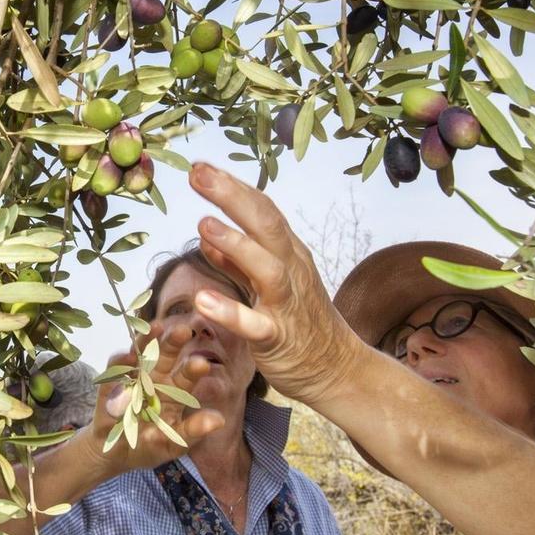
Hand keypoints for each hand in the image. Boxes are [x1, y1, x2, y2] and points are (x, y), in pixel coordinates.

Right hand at [80, 321, 223, 477]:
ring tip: (155, 328)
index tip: (202, 363)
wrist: (115, 453)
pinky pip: (116, 365)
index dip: (193, 368)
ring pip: (141, 352)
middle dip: (173, 342)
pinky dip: (121, 360)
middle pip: (166, 354)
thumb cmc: (150, 447)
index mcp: (176, 390)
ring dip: (147, 340)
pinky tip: (127, 356)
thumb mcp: (172, 443)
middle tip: (184, 330)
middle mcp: (157, 377)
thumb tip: (219, 420)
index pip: (187, 374)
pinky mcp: (112, 380)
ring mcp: (134, 375)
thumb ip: (193, 430)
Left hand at [186, 162, 368, 406]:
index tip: (199, 166)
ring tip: (203, 224)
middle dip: (232, 197)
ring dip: (236, 245)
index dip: (232, 186)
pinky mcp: (278, 338)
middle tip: (198, 174)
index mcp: (286, 253)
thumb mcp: (267, 283)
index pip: (262, 209)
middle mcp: (290, 270)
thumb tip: (205, 232)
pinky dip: (230, 311)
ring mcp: (286, 304)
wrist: (336, 369)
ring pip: (266, 269)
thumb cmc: (299, 321)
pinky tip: (202, 299)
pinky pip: (254, 324)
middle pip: (266, 225)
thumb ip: (236, 260)